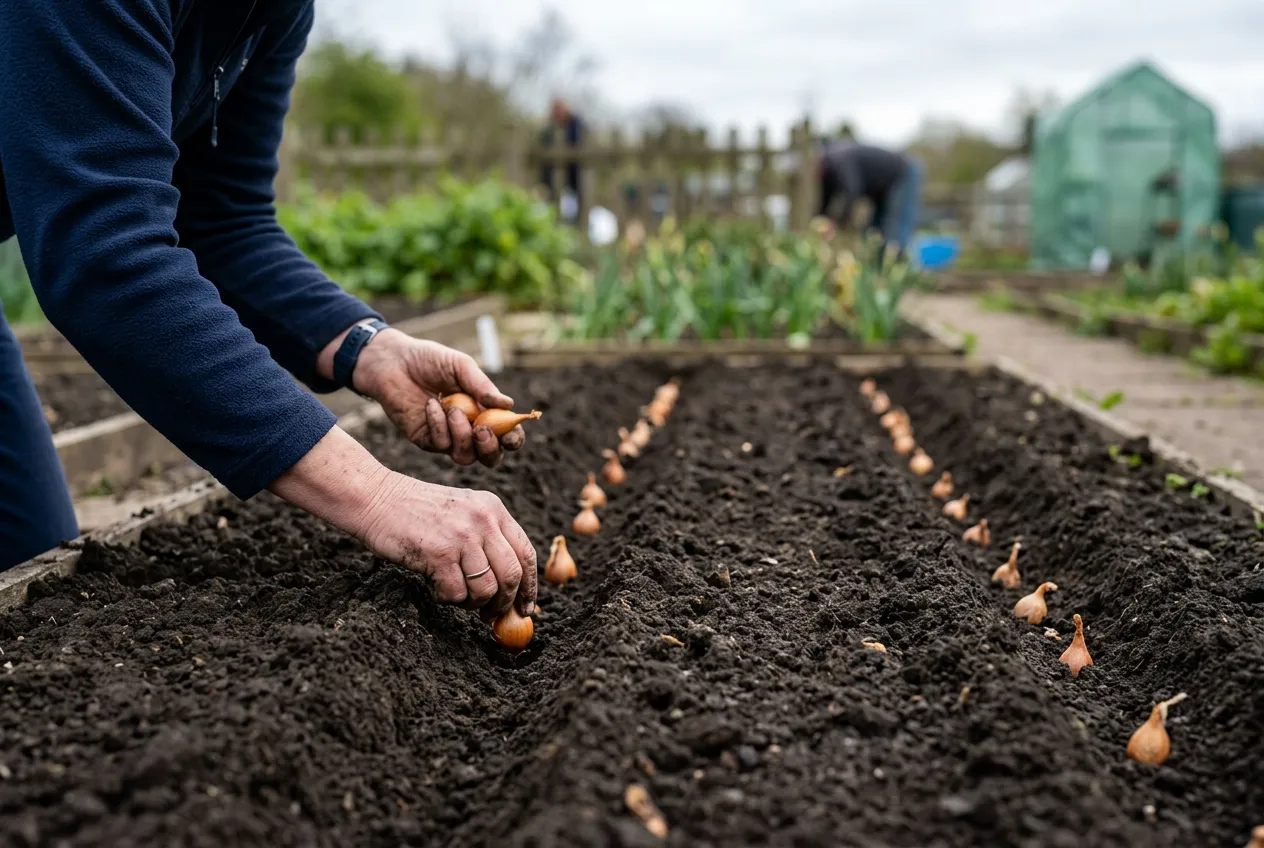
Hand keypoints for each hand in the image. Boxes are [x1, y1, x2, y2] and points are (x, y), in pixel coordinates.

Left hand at [337, 329, 525, 467]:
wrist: (392, 362)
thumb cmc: (429, 360)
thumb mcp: (460, 366)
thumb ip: (483, 386)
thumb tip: (509, 404)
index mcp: (484, 411)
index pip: (507, 434)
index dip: (513, 439)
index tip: (512, 435)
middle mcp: (468, 429)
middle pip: (489, 457)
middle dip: (490, 449)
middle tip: (483, 430)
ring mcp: (447, 437)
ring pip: (465, 457)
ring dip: (462, 436)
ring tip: (453, 409)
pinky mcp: (425, 440)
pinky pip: (440, 445)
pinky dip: (439, 425)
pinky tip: (431, 404)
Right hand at [358, 471, 537, 617]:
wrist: (376, 498)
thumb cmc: (416, 513)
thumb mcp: (462, 512)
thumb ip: (487, 540)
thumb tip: (511, 588)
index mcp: (494, 509)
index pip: (526, 553)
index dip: (530, 586)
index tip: (526, 608)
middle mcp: (483, 520)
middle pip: (513, 575)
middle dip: (504, 602)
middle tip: (491, 615)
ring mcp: (462, 536)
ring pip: (486, 588)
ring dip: (473, 603)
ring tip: (456, 595)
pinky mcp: (439, 553)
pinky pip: (457, 593)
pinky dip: (448, 599)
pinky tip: (436, 587)